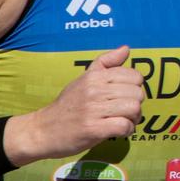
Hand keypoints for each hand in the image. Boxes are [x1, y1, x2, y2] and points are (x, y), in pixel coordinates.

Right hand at [6, 45, 142, 163]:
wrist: (42, 130)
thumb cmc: (67, 105)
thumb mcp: (83, 79)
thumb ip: (106, 63)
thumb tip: (126, 48)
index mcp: (94, 76)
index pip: (134, 76)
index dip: (135, 88)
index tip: (124, 97)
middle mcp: (94, 90)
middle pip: (137, 94)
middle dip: (136, 105)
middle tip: (124, 113)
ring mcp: (93, 109)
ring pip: (134, 109)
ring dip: (133, 119)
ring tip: (122, 122)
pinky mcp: (93, 128)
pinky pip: (124, 126)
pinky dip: (126, 131)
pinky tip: (117, 132)